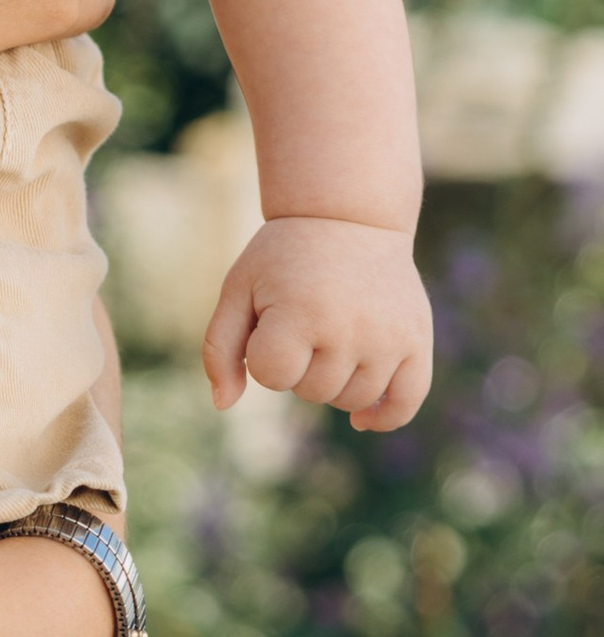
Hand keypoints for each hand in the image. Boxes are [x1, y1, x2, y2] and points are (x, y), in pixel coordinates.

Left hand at [204, 215, 432, 432]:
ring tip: (330, 337)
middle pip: (311, 391)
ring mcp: (388, 338)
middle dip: (298, 365)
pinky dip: (383, 417)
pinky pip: (406, 402)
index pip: (272, 375)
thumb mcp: (239, 288)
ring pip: (351, 400)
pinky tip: (363, 419)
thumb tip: (222, 405)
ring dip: (333, 382)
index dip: (262, 353)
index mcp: (301, 313)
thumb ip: (220, 349)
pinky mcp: (417, 341)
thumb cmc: (284, 258)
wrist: (349, 217)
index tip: (269, 320)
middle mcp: (350, 329)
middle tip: (304, 320)